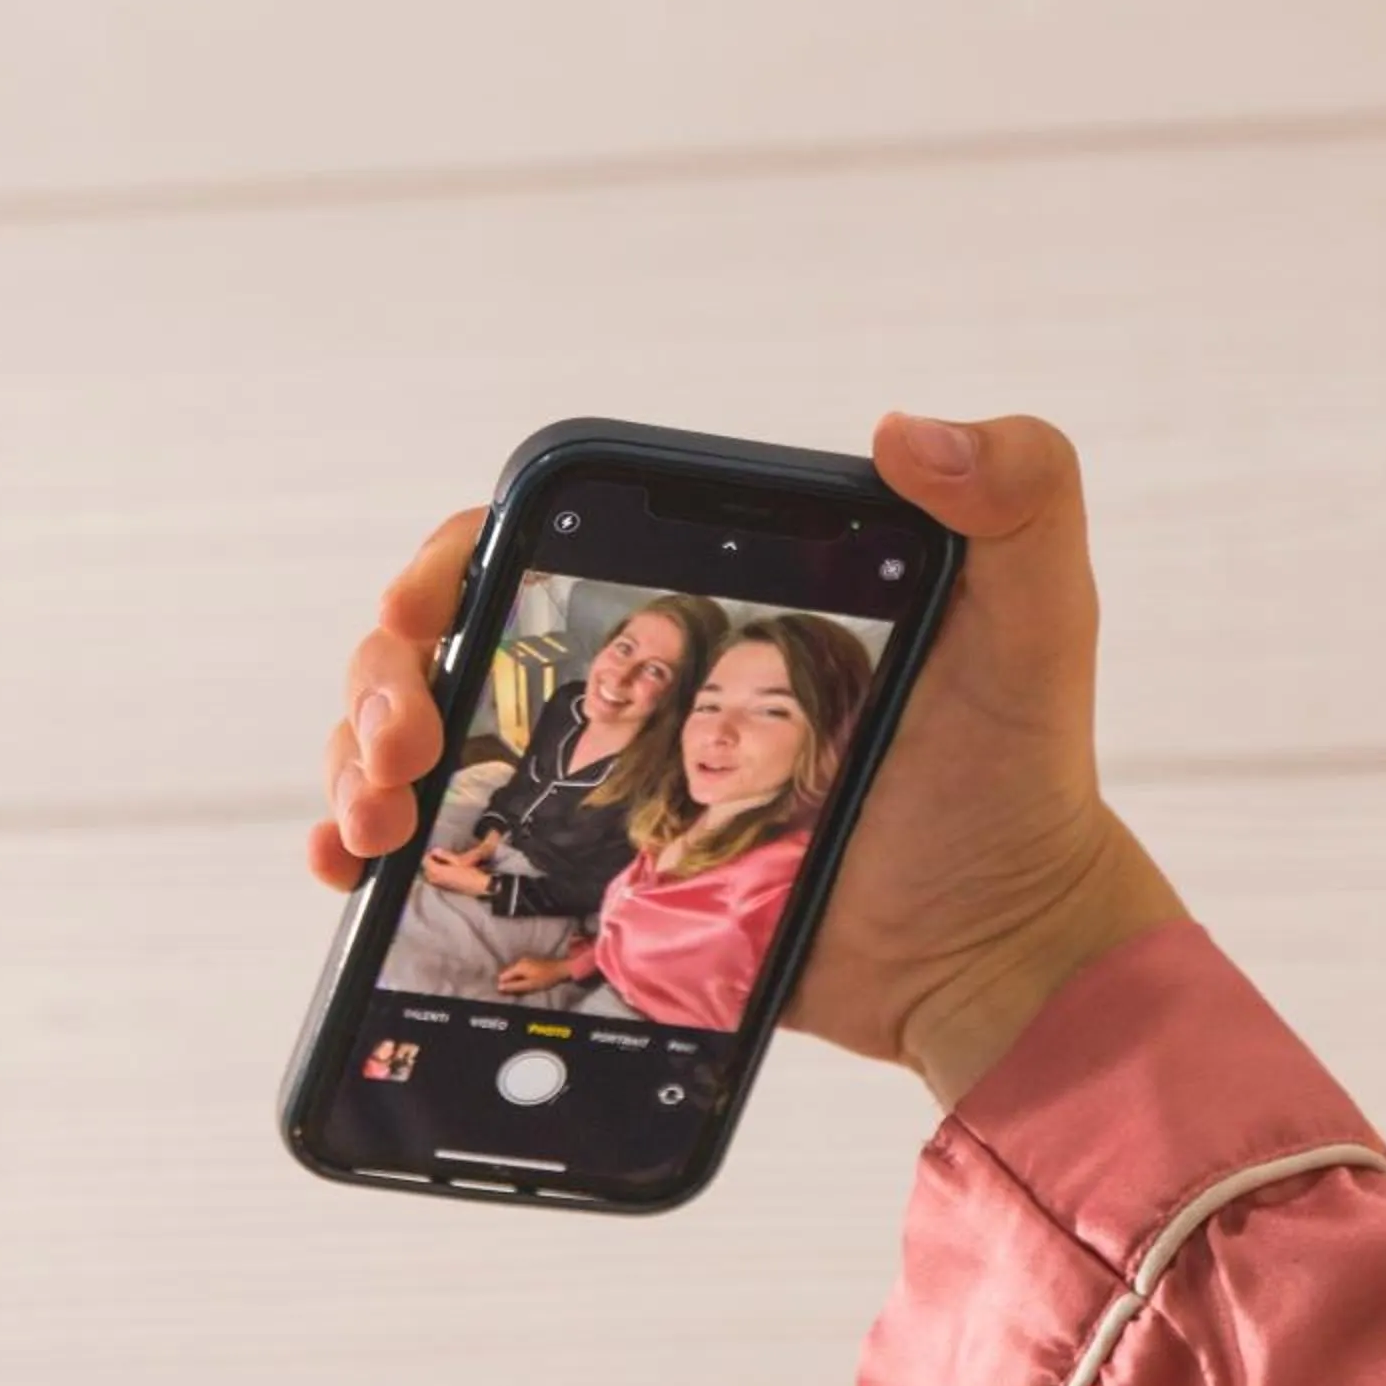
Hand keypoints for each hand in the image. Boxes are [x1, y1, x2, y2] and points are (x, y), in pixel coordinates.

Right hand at [309, 426, 1184, 1105]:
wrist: (996, 953)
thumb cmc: (1013, 779)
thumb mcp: (1038, 618)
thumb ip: (1019, 495)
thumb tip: (910, 431)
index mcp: (697, 596)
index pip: (530, 546)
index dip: (451, 566)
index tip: (428, 608)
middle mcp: (632, 678)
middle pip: (448, 644)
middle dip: (383, 677)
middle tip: (400, 742)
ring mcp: (601, 785)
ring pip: (426, 742)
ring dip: (358, 760)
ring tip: (368, 820)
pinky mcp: (594, 883)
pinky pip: (457, 855)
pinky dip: (374, 854)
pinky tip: (348, 874)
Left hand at [419, 848, 493, 896]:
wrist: (478, 886)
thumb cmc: (470, 873)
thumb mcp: (457, 861)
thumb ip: (444, 855)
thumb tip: (434, 850)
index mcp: (437, 871)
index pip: (425, 861)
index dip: (428, 855)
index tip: (434, 851)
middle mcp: (435, 880)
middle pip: (426, 869)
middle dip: (430, 862)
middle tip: (437, 856)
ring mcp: (439, 885)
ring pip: (430, 875)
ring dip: (433, 869)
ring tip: (441, 863)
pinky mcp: (444, 889)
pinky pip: (435, 881)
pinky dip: (437, 875)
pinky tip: (444, 871)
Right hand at [496, 954, 576, 997]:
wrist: (561, 969)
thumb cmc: (545, 978)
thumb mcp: (529, 985)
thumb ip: (514, 986)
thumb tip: (499, 987)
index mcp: (518, 966)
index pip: (503, 976)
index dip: (503, 985)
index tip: (507, 993)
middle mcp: (519, 961)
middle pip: (507, 973)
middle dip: (509, 983)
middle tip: (515, 992)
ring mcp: (525, 960)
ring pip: (514, 972)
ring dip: (515, 980)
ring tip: (521, 988)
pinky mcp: (530, 962)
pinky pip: (520, 970)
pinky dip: (520, 977)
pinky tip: (526, 982)